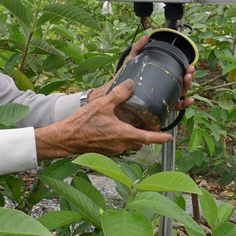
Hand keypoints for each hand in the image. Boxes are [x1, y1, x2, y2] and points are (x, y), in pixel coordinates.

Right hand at [35, 80, 172, 159]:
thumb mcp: (102, 104)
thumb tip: (131, 84)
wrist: (66, 138)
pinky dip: (120, 139)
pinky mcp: (104, 151)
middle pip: (139, 143)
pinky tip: (113, 130)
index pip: (149, 138)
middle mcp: (121, 145)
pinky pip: (117, 146)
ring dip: (132, 138)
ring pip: (128, 145)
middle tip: (148, 128)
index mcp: (124, 134)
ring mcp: (112, 150)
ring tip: (130, 126)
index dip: (161, 137)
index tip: (169, 137)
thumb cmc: (83, 122)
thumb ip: (118, 94)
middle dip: (146, 137)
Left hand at [93, 35, 195, 110]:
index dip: (185, 71)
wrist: (113, 95)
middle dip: (188, 78)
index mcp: (160, 79)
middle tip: (189, 72)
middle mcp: (163, 89)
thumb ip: (137, 49)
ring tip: (187, 80)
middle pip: (181, 84)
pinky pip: (174, 108)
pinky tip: (187, 101)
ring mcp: (162, 99)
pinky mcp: (158, 108)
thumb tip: (145, 37)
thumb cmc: (123, 79)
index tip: (189, 65)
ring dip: (187, 88)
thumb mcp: (131, 62)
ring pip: (180, 95)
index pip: (177, 75)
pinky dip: (183, 105)